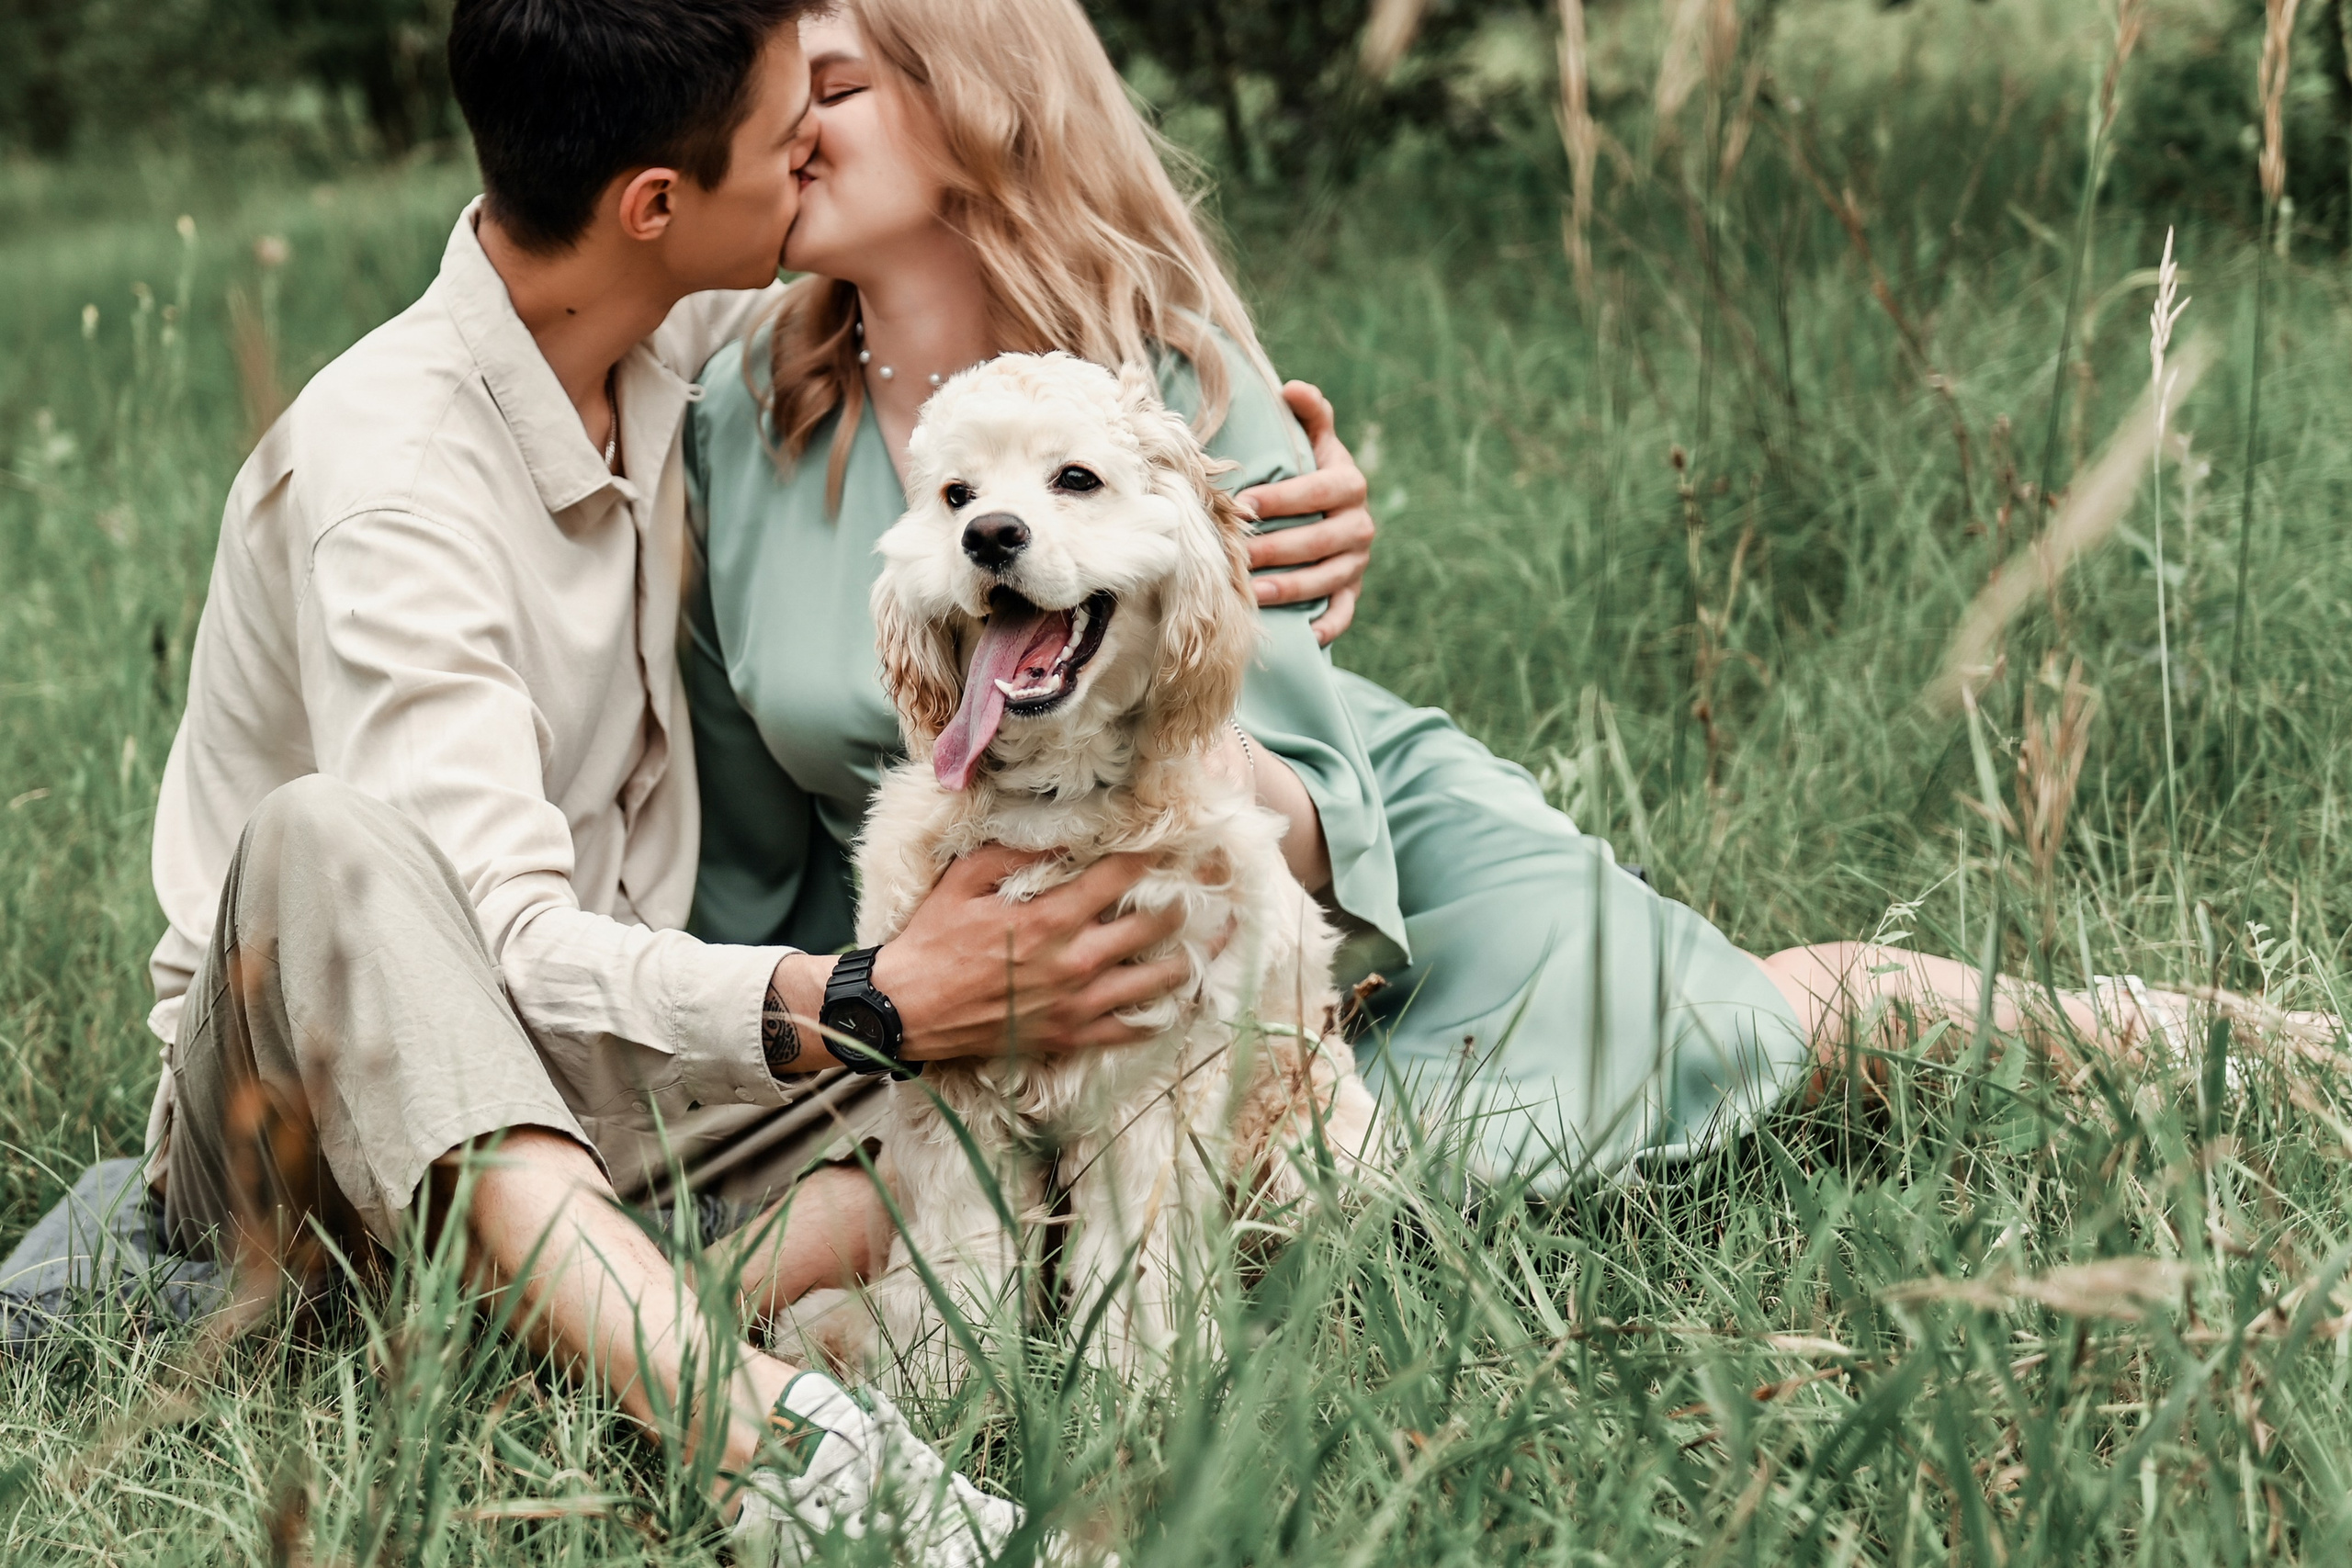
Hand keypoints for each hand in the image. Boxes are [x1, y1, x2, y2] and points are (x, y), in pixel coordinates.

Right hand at [869, 845, 1216, 1060]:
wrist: (908, 1009)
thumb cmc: (933, 941)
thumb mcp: (963, 880)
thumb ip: (1013, 854)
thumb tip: (1059, 832)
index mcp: (1048, 918)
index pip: (1119, 878)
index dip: (1152, 857)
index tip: (1172, 845)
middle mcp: (1072, 962)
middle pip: (1153, 927)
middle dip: (1182, 902)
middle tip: (1199, 888)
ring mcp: (1075, 1005)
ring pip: (1156, 981)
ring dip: (1185, 957)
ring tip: (1201, 941)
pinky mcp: (1069, 1037)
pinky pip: (1131, 1029)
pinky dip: (1159, 1013)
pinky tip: (1173, 998)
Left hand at [1237, 381, 1375, 645]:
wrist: (1331, 514)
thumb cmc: (1308, 474)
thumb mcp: (1314, 441)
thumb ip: (1310, 415)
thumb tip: (1291, 388)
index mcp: (1349, 483)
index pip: (1317, 490)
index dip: (1281, 498)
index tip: (1243, 504)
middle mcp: (1360, 523)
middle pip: (1319, 540)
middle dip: (1276, 548)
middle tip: (1237, 553)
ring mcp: (1357, 562)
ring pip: (1327, 579)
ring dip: (1290, 588)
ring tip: (1252, 593)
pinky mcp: (1351, 593)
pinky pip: (1343, 613)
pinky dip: (1326, 625)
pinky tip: (1303, 634)